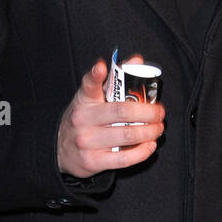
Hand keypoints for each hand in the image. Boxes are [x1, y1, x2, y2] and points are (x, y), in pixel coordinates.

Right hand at [56, 58, 164, 177]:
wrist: (62, 152)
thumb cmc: (84, 121)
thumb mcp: (93, 99)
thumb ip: (115, 79)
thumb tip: (136, 60)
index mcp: (84, 100)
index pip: (88, 85)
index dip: (95, 75)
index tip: (101, 67)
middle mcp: (82, 119)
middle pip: (122, 112)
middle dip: (149, 112)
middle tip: (159, 112)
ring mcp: (87, 141)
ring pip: (127, 135)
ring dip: (150, 131)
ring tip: (158, 128)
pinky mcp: (93, 161)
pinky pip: (124, 158)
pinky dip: (142, 152)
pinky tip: (150, 145)